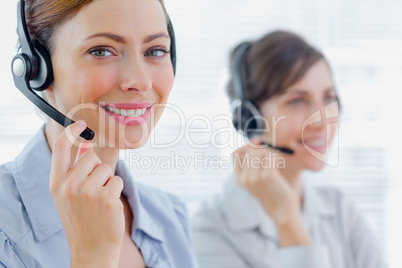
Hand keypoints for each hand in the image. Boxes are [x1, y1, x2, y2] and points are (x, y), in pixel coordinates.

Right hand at [49, 121, 123, 266]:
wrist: (91, 250)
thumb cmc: (82, 220)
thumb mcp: (70, 194)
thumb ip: (76, 167)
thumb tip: (85, 141)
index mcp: (56, 183)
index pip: (60, 148)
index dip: (71, 132)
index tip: (81, 124)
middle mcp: (68, 185)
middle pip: (91, 157)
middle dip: (97, 169)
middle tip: (94, 191)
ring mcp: (87, 191)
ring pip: (106, 168)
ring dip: (107, 181)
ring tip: (100, 201)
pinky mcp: (106, 197)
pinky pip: (117, 179)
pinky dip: (116, 190)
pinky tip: (108, 206)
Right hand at [233, 137, 310, 245]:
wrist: (282, 211)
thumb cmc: (271, 192)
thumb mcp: (256, 179)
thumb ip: (252, 162)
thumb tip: (255, 140)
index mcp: (239, 179)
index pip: (235, 154)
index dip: (246, 146)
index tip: (257, 144)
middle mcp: (244, 178)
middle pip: (249, 151)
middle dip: (260, 149)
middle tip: (270, 156)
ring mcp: (255, 177)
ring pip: (260, 152)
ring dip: (269, 153)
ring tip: (275, 161)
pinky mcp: (268, 176)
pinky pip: (271, 156)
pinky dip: (276, 157)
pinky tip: (279, 164)